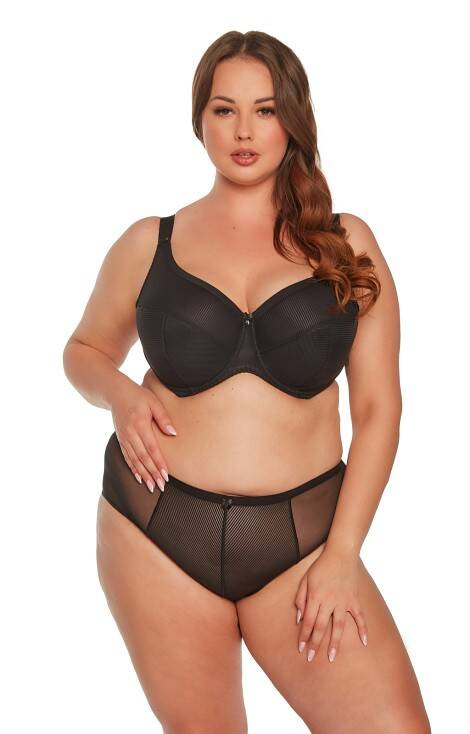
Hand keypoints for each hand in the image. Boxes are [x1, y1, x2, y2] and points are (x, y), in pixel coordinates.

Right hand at [111, 381, 176, 493]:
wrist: (115, 393)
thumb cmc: (138, 395)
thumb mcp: (153, 401)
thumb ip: (163, 417)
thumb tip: (173, 433)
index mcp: (140, 424)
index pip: (151, 448)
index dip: (158, 463)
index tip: (166, 474)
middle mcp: (130, 433)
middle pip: (142, 457)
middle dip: (152, 473)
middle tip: (161, 486)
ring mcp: (124, 437)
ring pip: (134, 460)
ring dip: (143, 474)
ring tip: (151, 487)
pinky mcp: (121, 439)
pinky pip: (127, 457)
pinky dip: (133, 468)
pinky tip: (139, 478)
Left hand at [294, 546, 367, 662]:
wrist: (341, 554)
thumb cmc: (320, 566)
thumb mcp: (305, 579)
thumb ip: (300, 598)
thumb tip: (298, 618)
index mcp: (315, 596)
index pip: (307, 621)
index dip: (304, 636)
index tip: (301, 649)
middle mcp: (329, 601)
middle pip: (320, 627)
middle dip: (315, 644)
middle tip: (311, 658)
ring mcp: (343, 602)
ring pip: (338, 626)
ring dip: (334, 643)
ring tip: (332, 657)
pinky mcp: (354, 599)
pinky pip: (360, 617)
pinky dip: (363, 629)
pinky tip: (364, 642)